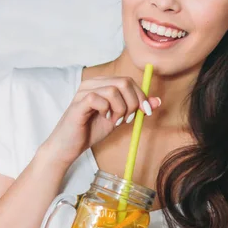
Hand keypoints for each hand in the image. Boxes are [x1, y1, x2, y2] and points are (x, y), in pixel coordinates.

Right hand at [40, 75, 160, 165]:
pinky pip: (99, 99)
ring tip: (115, 121)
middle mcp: (92, 83)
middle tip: (128, 119)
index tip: (145, 112)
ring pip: (113, 90)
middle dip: (133, 102)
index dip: (141, 96)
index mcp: (102, 84)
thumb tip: (157, 101)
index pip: (128, 81)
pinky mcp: (78, 103)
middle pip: (124, 82)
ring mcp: (84, 91)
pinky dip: (107, 111)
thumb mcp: (119, 118)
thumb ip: (136, 108)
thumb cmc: (91, 130)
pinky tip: (104, 119)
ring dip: (121, 109)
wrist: (70, 146)